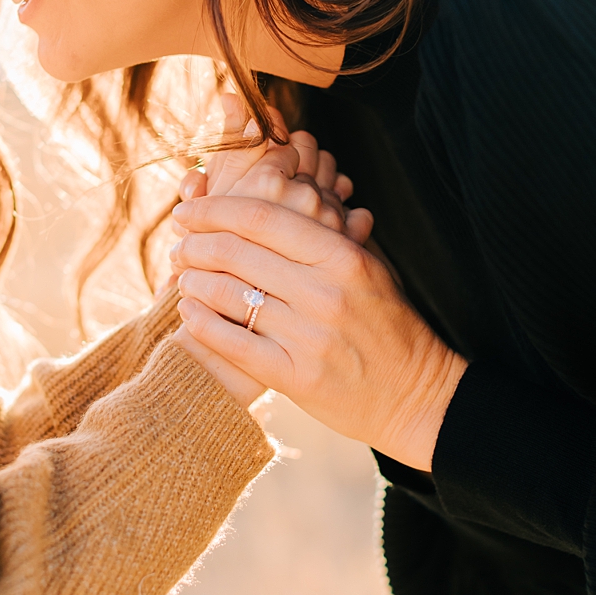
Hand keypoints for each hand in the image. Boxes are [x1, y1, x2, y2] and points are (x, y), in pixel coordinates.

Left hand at [170, 98, 369, 408]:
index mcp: (343, 256)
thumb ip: (325, 236)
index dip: (213, 209)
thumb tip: (270, 199)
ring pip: (228, 296)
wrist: (418, 395)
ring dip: (192, 283)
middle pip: (236, 252)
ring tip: (181, 278)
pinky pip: (233, 343)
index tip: (187, 211)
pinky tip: (188, 314)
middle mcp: (325, 292)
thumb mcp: (370, 268)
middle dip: (193, 245)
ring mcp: (310, 336)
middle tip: (177, 247)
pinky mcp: (296, 377)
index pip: (261, 217)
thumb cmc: (389, 326)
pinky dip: (201, 324)